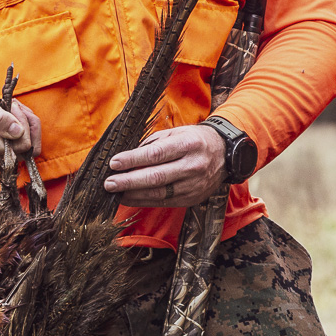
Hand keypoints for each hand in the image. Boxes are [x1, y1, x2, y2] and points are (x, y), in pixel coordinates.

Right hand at [0, 61, 40, 164]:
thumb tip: (17, 133)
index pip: (23, 145)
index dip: (22, 124)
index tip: (11, 106)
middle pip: (28, 147)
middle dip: (27, 123)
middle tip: (12, 105)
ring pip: (29, 145)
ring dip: (26, 123)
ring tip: (11, 107)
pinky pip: (22, 142)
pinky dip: (24, 125)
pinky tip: (12, 112)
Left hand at [104, 124, 225, 206]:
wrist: (226, 154)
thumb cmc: (196, 140)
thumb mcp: (177, 133)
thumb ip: (153, 144)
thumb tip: (127, 158)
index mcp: (189, 144)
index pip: (156, 154)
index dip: (133, 160)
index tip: (114, 163)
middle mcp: (193, 166)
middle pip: (155, 177)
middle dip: (128, 181)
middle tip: (109, 183)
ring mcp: (194, 184)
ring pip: (158, 193)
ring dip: (133, 194)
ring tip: (116, 192)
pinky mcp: (193, 198)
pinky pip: (165, 202)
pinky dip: (145, 201)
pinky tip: (131, 198)